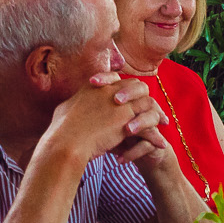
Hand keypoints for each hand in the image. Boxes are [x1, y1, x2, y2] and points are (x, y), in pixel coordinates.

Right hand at [44, 74, 162, 166]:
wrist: (66, 142)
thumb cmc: (60, 130)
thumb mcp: (64, 110)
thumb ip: (73, 104)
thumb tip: (69, 105)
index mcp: (93, 86)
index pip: (116, 78)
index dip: (126, 87)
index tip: (131, 95)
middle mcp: (109, 90)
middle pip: (137, 85)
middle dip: (146, 96)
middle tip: (152, 108)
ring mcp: (120, 103)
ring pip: (147, 101)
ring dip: (156, 114)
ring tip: (164, 124)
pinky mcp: (127, 119)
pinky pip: (149, 122)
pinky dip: (156, 134)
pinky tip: (161, 144)